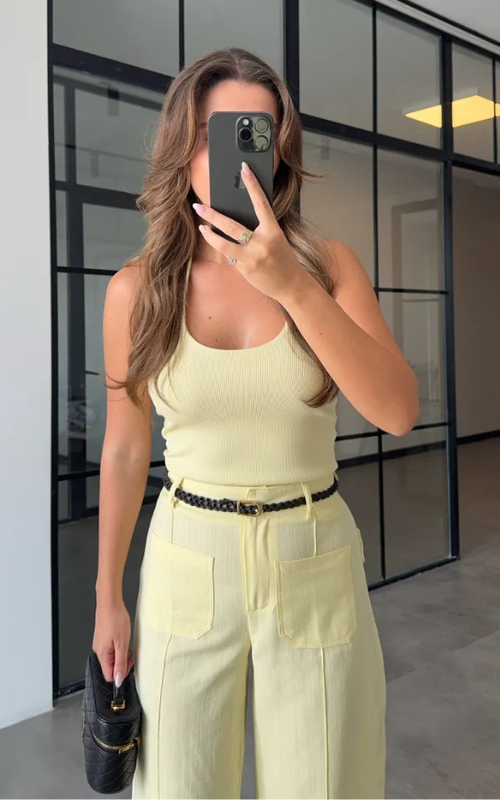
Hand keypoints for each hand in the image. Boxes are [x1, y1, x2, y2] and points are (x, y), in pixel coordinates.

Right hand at [93, 598, 133, 685]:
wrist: (110, 602)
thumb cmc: (115, 619)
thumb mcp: (122, 644)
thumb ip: (120, 663)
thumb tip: (118, 680)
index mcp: (102, 654)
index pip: (109, 675)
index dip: (120, 673)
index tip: (129, 664)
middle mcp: (99, 650)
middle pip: (111, 666)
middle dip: (122, 662)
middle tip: (130, 652)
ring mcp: (100, 643)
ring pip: (112, 657)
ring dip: (122, 653)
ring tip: (127, 642)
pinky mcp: (103, 637)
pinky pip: (111, 648)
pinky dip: (119, 646)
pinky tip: (123, 638)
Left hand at [193, 161, 304, 304]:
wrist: (290, 284)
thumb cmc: (283, 259)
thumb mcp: (276, 239)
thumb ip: (260, 229)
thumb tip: (238, 217)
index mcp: (273, 231)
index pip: (261, 203)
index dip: (252, 185)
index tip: (244, 169)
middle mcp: (261, 243)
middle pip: (231, 225)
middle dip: (211, 215)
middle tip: (198, 205)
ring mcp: (251, 258)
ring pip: (223, 244)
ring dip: (209, 235)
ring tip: (202, 227)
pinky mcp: (244, 269)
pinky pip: (230, 257)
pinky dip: (227, 251)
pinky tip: (224, 247)